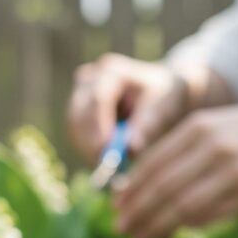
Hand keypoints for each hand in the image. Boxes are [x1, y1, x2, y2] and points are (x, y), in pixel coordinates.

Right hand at [67, 54, 190, 163]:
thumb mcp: (161, 110)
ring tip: (108, 164)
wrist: (161, 93)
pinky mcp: (78, 110)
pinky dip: (87, 148)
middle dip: (89, 141)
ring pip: (74, 125)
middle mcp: (91, 79)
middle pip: (79, 112)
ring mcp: (81, 94)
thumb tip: (131, 149)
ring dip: (87, 147)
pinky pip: (76, 133)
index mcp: (114, 72)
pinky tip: (103, 159)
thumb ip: (146, 127)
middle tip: (102, 165)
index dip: (99, 126)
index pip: (98, 98)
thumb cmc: (163, 98)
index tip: (104, 152)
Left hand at [114, 99, 237, 237]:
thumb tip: (138, 185)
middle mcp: (215, 149)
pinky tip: (172, 231)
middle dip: (138, 212)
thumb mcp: (210, 126)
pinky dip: (187, 226)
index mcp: (199, 128)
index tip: (116, 207)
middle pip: (165, 188)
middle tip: (121, 229)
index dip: (132, 190)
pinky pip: (211, 216)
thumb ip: (176, 150)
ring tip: (140, 237)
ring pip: (185, 207)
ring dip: (158, 226)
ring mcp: (235, 173)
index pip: (155, 164)